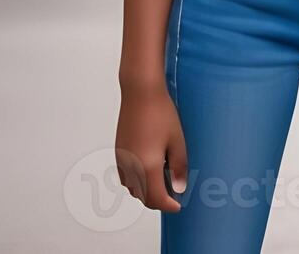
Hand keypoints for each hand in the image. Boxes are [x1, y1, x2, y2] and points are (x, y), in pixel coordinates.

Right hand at [116, 82, 187, 212]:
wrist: (140, 92)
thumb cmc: (160, 113)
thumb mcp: (177, 141)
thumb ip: (179, 167)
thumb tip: (179, 188)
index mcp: (147, 167)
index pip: (156, 198)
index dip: (169, 206)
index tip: (178, 205)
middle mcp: (131, 167)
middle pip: (142, 197)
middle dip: (157, 201)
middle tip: (172, 195)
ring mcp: (123, 159)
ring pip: (132, 188)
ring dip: (145, 192)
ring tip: (162, 182)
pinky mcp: (119, 151)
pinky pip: (125, 176)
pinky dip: (136, 181)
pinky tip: (149, 169)